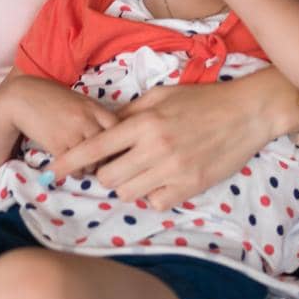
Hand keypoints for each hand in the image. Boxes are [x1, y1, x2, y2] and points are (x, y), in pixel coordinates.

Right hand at [4, 78, 117, 166]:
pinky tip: (71, 170)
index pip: (117, 127)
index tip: (114, 149)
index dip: (118, 141)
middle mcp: (86, 119)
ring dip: (89, 168)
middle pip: (107, 148)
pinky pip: (73, 166)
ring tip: (84, 168)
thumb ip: (92, 115)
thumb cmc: (49, 97)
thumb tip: (109, 135)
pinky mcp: (56, 144)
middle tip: (99, 164)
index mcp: (92, 106)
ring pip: (91, 161)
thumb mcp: (77, 101)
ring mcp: (72, 132)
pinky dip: (74, 172)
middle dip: (104, 159)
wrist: (21, 97)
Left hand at [53, 79, 267, 209]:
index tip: (52, 171)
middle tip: (115, 165)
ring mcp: (173, 171)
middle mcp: (155, 149)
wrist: (245, 113)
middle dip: (104, 174)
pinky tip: (161, 179)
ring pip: (128, 194)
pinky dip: (152, 195)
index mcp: (145, 122)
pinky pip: (155, 203)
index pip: (96, 147)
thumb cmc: (202, 100)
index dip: (70, 161)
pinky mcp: (190, 187)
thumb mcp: (161, 95)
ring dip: (127, 185)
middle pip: (108, 178)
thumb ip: (130, 112)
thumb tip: (103, 123)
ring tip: (140, 171)